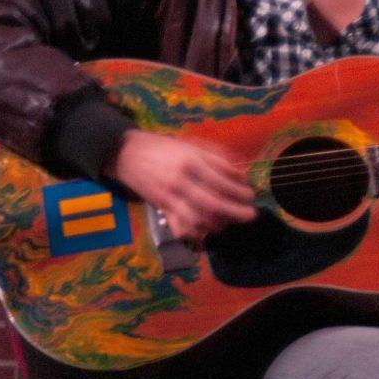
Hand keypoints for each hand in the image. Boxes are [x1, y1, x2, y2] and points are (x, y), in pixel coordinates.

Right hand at [108, 130, 256, 241]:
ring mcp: (169, 198)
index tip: (250, 195)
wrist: (128, 154)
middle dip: (235, 212)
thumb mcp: (193, 145)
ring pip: (197, 219)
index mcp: (191, 161)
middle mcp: (181, 181)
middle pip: (212, 203)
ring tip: (230, 222)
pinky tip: (208, 230)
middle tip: (250, 215)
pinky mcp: (161, 209)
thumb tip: (241, 174)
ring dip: (218, 224)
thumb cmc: (165, 148)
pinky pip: (180, 227)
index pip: (220, 181)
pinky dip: (196, 233)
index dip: (239, 191)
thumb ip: (218, 158)